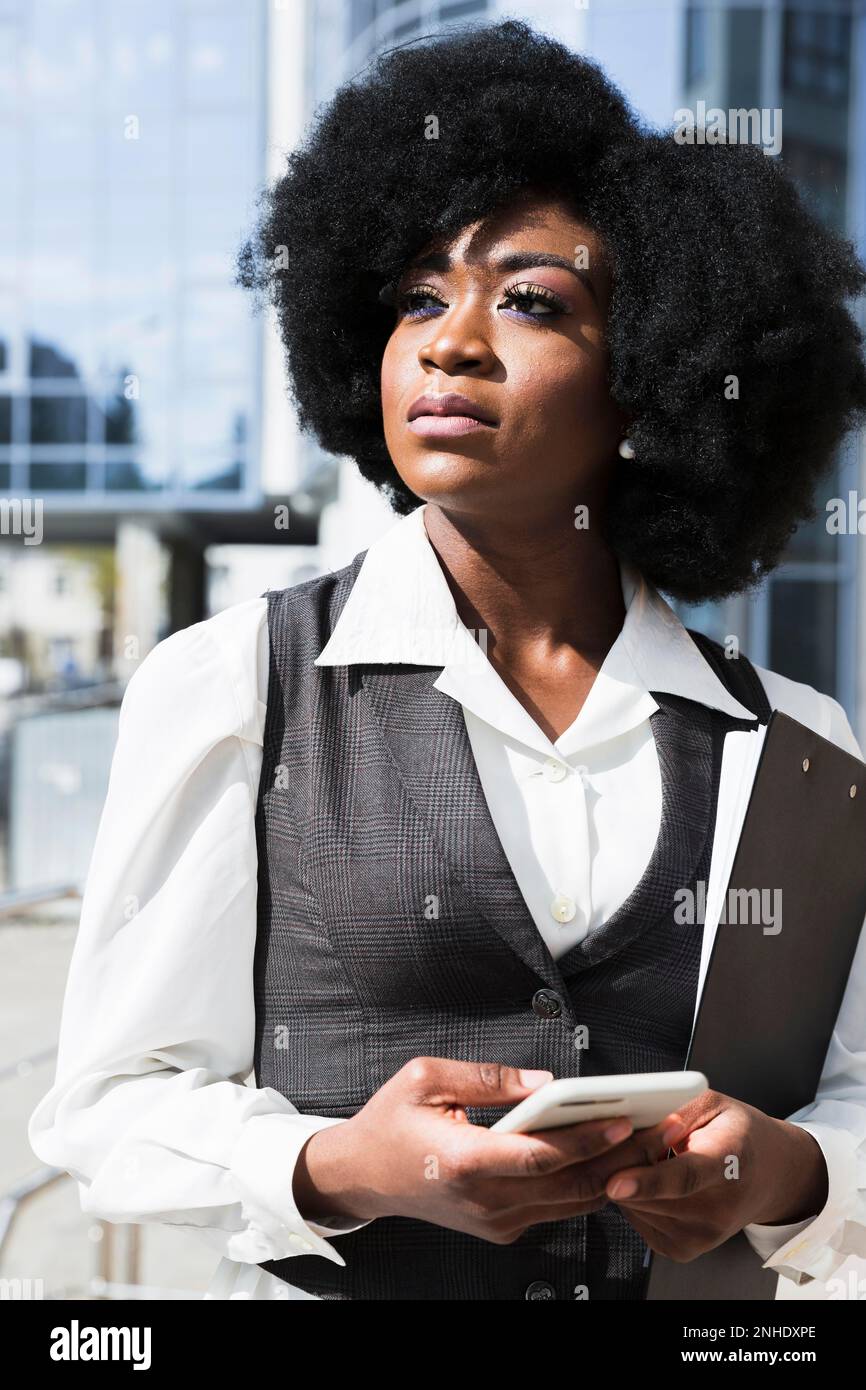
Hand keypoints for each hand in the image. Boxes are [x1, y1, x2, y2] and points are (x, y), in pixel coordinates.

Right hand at [292, 1057, 684, 1244]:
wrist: (363, 1175)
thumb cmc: (391, 1122)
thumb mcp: (426, 1077)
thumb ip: (488, 1077)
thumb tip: (544, 1080)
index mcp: (464, 1161)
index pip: (540, 1157)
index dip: (585, 1140)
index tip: (620, 1120)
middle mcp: (483, 1200)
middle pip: (567, 1185)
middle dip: (616, 1158)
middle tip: (654, 1130)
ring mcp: (493, 1221)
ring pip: (567, 1203)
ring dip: (609, 1174)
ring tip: (644, 1143)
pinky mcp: (499, 1228)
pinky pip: (553, 1208)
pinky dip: (583, 1186)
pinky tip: (607, 1159)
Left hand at [596, 1089, 828, 1261]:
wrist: (768, 1176)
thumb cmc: (738, 1135)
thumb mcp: (714, 1105)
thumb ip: (674, 1112)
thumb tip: (634, 1127)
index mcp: (729, 1161)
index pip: (684, 1177)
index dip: (647, 1181)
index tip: (616, 1182)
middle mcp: (717, 1209)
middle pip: (648, 1194)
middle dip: (623, 1164)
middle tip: (636, 1141)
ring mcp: (701, 1235)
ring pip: (633, 1206)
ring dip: (629, 1180)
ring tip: (657, 1161)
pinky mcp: (682, 1250)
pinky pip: (636, 1218)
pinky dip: (636, 1198)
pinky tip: (658, 1182)